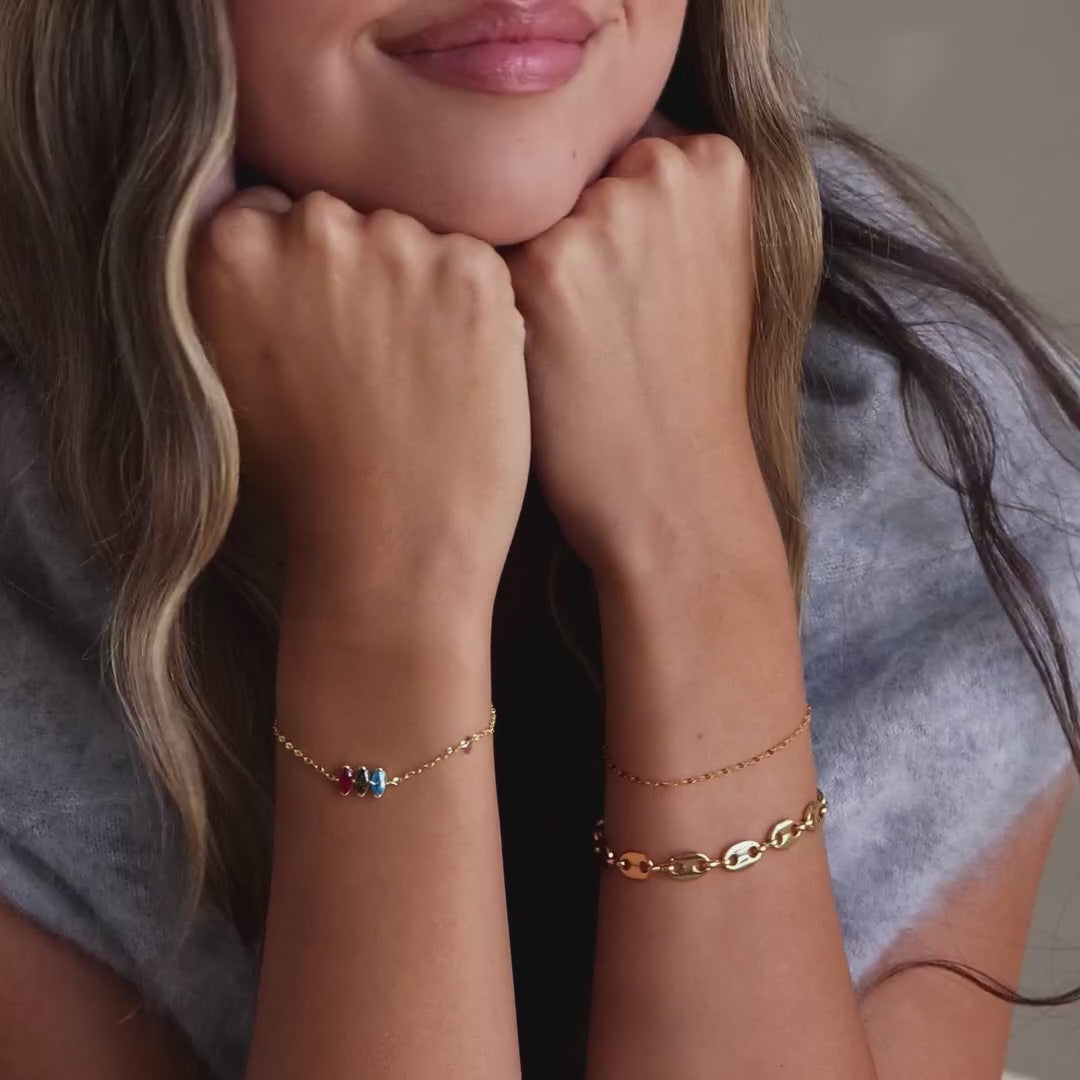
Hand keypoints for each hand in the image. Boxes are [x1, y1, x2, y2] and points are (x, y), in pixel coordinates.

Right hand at [189, 188, 530, 606]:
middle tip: (374, 361)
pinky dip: (477, 312)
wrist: (387, 545)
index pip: (274, 215)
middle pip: (348, 221)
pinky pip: (475, 267)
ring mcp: (395, 244)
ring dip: (421, 288)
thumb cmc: (305, 478)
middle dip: (363, 273)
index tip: (323, 329)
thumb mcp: (225, 373)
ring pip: (414, 240)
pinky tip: (459, 375)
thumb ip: (241, 292)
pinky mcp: (470, 273)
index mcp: (229, 248)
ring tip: (418, 377)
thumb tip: (267, 235)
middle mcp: (310, 228)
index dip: (308, 276)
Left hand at [504, 134, 766, 582]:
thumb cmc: (684, 384)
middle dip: (567, 237)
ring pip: (523, 216)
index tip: (622, 285)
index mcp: (717, 162)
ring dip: (528, 270)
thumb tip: (583, 164)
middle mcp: (662, 171)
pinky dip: (500, 305)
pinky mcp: (541, 269)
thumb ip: (660, 199)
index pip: (618, 151)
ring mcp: (601, 216)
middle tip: (598, 319)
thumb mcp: (711, 267)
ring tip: (571, 343)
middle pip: (567, 177)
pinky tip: (537, 353)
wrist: (671, 484)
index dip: (606, 225)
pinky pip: (488, 259)